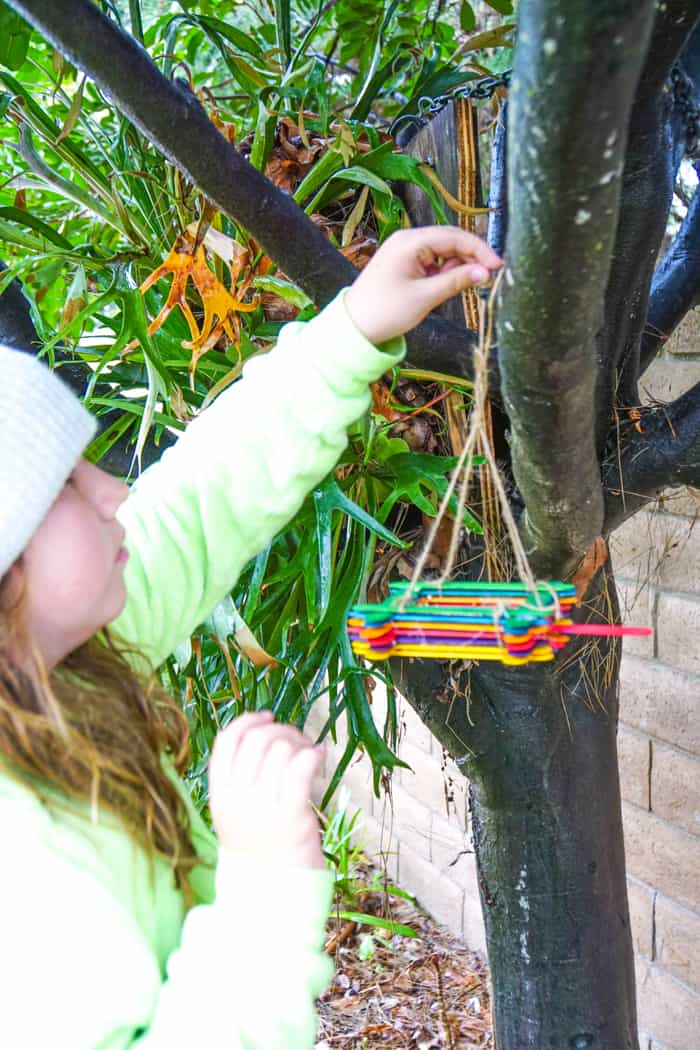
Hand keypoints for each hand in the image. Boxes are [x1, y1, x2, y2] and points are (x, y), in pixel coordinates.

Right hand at [209, 711, 324, 868]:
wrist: (271, 899)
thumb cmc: (261, 851)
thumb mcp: (237, 813)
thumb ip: (242, 778)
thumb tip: (264, 731)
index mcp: (219, 795)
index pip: (227, 740)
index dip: (249, 720)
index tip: (268, 716)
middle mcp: (237, 798)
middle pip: (258, 738)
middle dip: (282, 730)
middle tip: (297, 740)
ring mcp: (262, 807)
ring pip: (280, 748)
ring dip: (300, 742)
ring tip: (309, 753)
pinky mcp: (291, 817)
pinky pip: (301, 767)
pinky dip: (313, 754)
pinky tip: (320, 756)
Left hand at [344, 225, 502, 344]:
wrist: (355, 327)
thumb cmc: (385, 311)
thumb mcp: (425, 297)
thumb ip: (456, 281)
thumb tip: (485, 272)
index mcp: (410, 242)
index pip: (454, 236)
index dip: (479, 249)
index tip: (498, 266)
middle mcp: (407, 240)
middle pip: (450, 241)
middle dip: (470, 258)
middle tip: (489, 277)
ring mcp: (405, 251)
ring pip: (443, 252)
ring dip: (457, 266)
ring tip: (464, 286)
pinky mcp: (405, 263)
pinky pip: (433, 261)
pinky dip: (444, 272)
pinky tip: (448, 285)